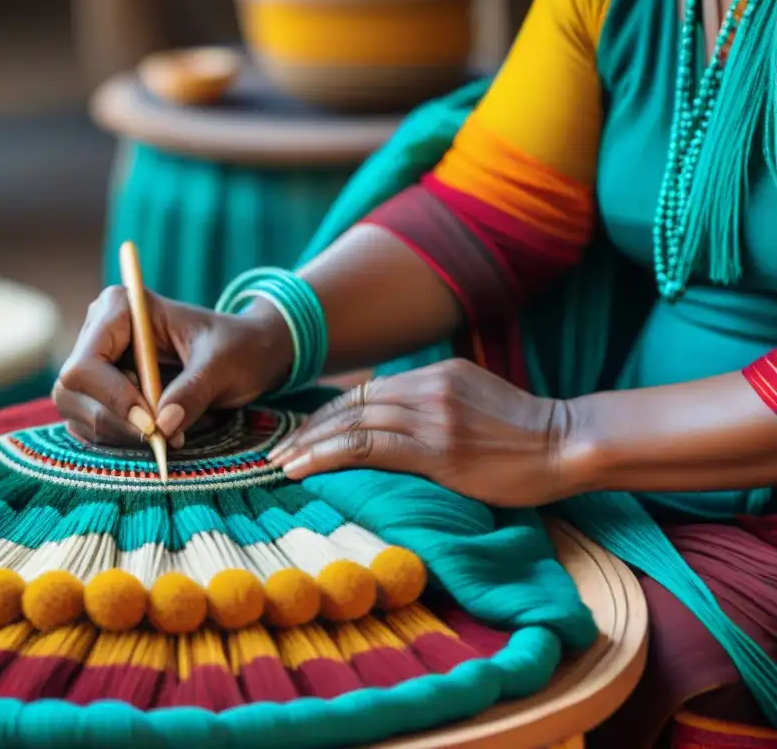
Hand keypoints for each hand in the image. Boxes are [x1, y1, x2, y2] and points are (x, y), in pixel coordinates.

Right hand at [54, 287, 292, 446]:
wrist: (251, 354)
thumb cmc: (239, 347)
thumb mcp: (224, 365)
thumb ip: (193, 391)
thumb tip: (162, 425)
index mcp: (119, 308)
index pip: (86, 364)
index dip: (113, 397)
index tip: (152, 422)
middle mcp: (99, 332)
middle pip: (73, 391)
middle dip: (116, 422)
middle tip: (164, 438)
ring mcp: (97, 364)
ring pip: (78, 412)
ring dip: (120, 434)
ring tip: (170, 434)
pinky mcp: (103, 392)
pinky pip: (91, 426)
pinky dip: (121, 439)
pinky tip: (159, 435)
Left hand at [269, 359, 583, 507]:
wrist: (566, 444)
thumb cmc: (523, 435)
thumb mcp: (474, 402)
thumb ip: (433, 404)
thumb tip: (392, 425)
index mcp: (434, 375)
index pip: (364, 392)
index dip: (326, 413)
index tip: (301, 434)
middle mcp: (427, 387)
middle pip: (350, 405)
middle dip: (307, 430)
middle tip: (276, 451)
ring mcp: (431, 415)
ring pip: (351, 424)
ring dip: (308, 445)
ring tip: (279, 464)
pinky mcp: (437, 448)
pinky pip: (367, 447)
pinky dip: (328, 457)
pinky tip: (303, 469)